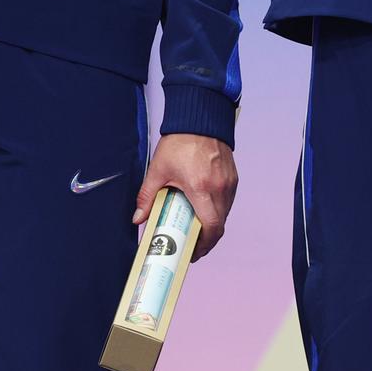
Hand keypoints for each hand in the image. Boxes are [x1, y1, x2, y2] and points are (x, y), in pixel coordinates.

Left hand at [134, 132, 238, 259]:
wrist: (199, 118)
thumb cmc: (181, 142)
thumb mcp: (158, 170)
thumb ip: (147, 196)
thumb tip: (138, 217)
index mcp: (201, 187)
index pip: (211, 226)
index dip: (204, 244)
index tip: (193, 252)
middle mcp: (220, 187)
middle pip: (219, 225)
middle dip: (206, 239)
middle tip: (191, 245)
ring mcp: (229, 183)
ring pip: (225, 214)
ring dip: (213, 225)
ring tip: (195, 228)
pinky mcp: (232, 177)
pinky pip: (228, 202)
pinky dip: (218, 210)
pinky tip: (204, 209)